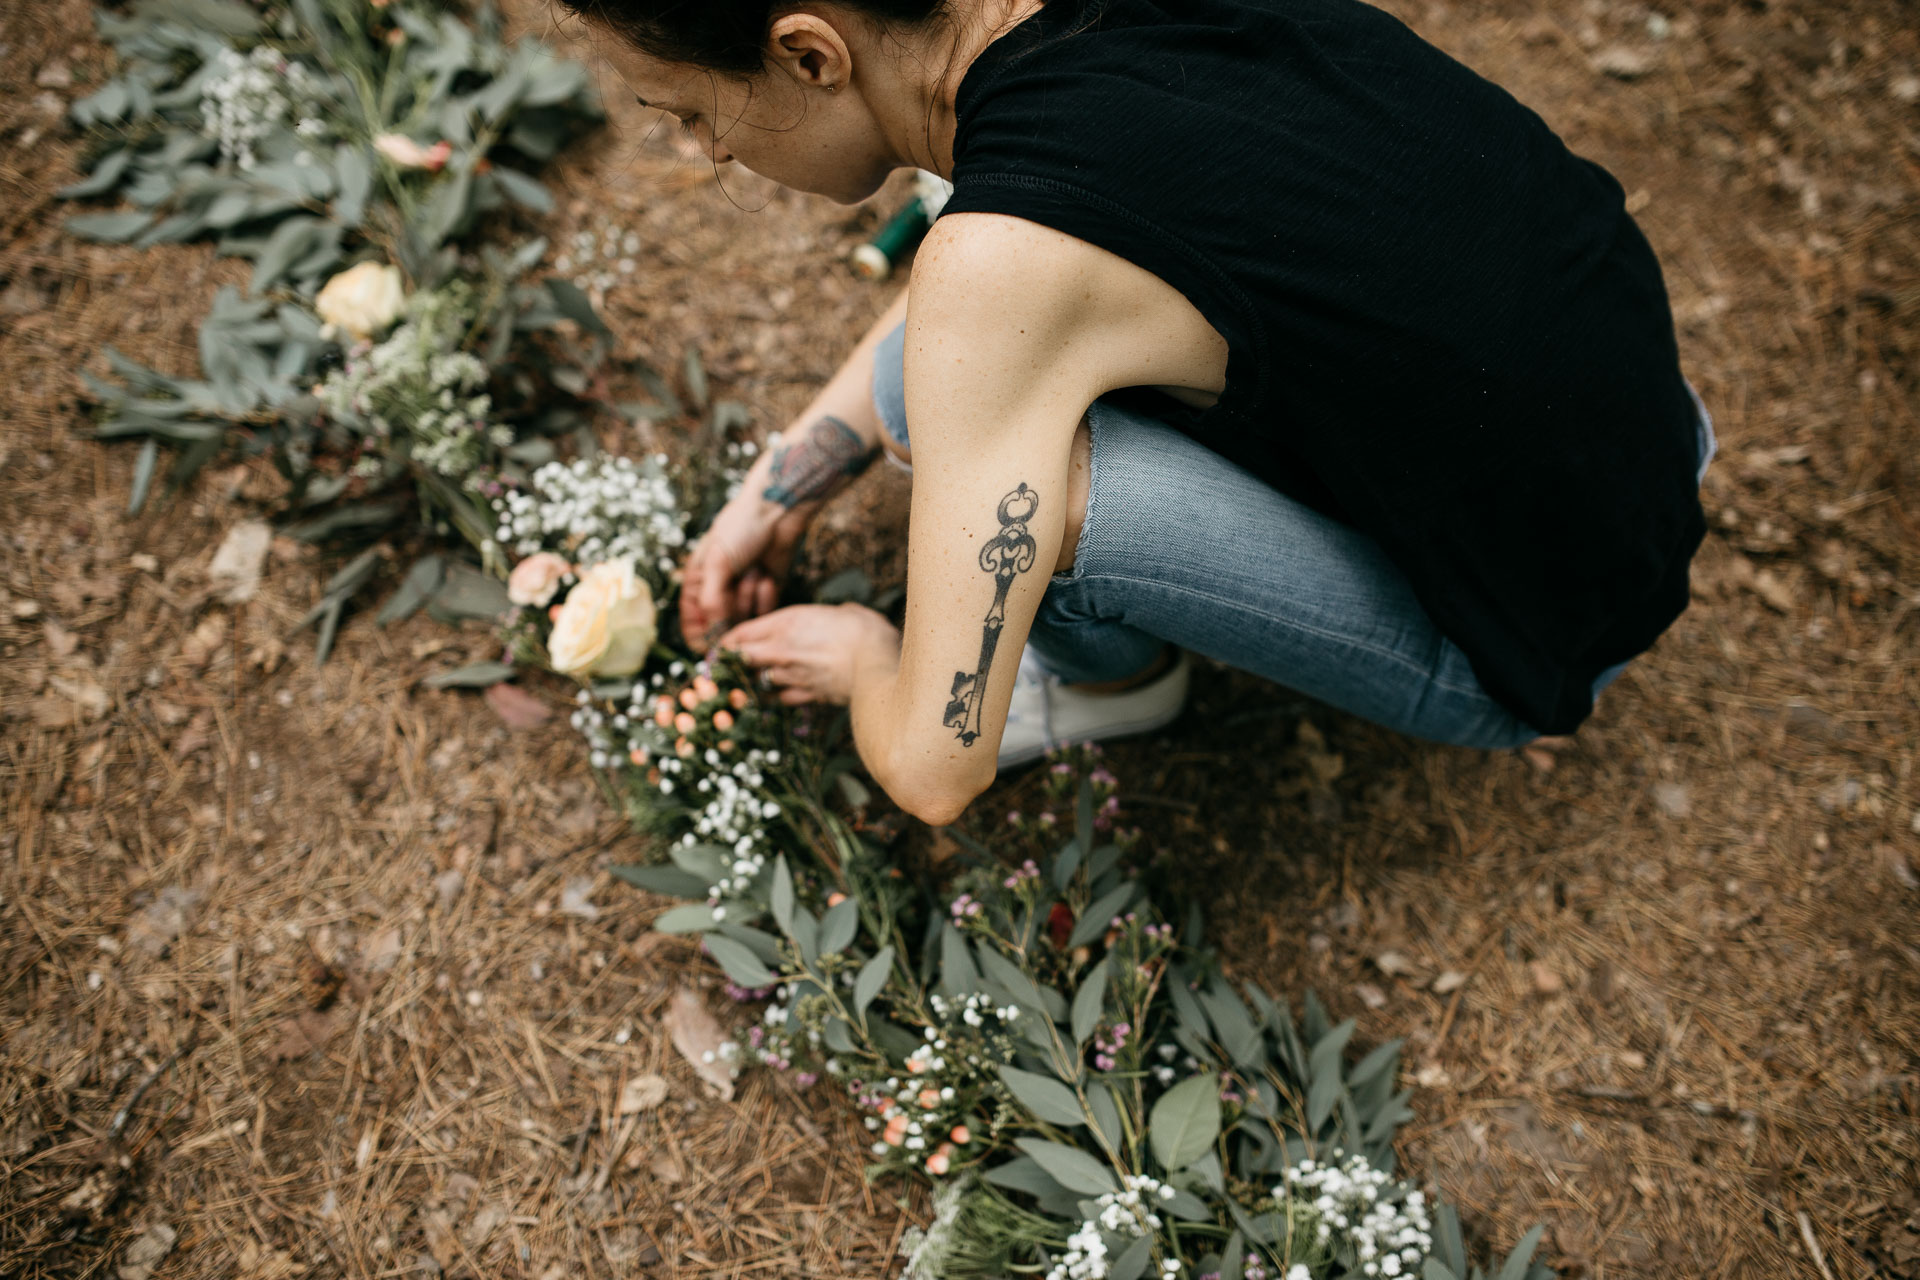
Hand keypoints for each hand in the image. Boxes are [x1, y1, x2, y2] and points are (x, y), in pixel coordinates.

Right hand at [678, 491, 808, 649]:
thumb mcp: (718, 564)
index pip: (693, 625)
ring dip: (749, 600)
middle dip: (732, 611)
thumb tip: (713, 635)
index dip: (702, 638)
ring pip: (744, 621)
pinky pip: (764, 613)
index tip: (715, 644)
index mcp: (697, 583)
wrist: (777, 512)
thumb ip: (712, 602)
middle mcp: (718, 592)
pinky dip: (766, 598)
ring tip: (754, 572)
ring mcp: (742, 594)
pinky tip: (766, 576)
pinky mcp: (765, 594)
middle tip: (739, 586)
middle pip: (721, 627)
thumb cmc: (740, 528)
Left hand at [717, 603, 898, 705]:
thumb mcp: (845, 611)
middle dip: (731, 665)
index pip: (740, 634)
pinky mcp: (807, 696)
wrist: (879, 666)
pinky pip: (780, 700)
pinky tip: (775, 699)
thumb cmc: (866, 631)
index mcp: (787, 623)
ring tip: (747, 685)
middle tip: (724, 670)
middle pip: (741, 660)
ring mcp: (792, 676)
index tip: (721, 648)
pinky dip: (775, 700)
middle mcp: (781, 650)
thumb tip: (837, 616)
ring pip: (757, 682)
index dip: (726, 643)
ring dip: (752, 684)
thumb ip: (829, 616)